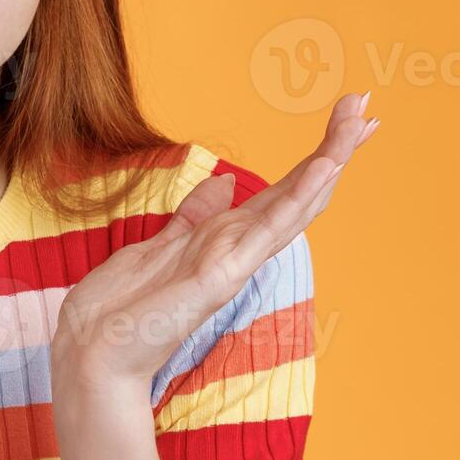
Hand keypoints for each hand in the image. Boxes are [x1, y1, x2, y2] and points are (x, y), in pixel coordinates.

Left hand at [51, 91, 376, 388]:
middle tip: (367, 106)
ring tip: (358, 123)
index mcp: (225, 237)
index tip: (345, 118)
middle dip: (334, 149)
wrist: (93, 353)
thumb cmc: (122, 309)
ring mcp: (235, 262)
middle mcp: (238, 248)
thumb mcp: (159, 244)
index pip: (282, 190)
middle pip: (298, 191)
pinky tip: (324, 169)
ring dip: (327, 162)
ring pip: (293, 205)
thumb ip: (195, 216)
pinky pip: (266, 232)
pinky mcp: (222, 275)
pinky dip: (299, 199)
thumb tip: (223, 184)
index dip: (315, 156)